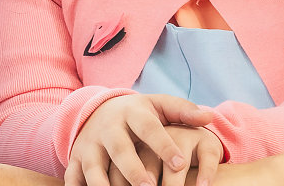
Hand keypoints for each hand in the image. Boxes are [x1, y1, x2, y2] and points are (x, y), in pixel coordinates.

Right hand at [65, 94, 214, 185]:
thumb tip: (210, 116)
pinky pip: (74, 178)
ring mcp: (89, 144)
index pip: (149, 128)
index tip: (181, 163)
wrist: (97, 110)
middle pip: (120, 149)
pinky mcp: (75, 159)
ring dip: (104, 185)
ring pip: (94, 167)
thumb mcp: (159, 106)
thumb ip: (183, 111)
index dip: (164, 145)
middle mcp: (108, 128)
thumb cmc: (138, 114)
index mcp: (132, 113)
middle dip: (133, 170)